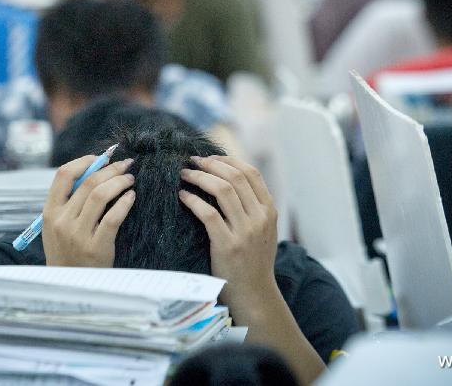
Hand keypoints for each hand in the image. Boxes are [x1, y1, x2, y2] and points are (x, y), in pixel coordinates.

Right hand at [42, 156, 135, 266]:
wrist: (69, 286)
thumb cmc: (67, 252)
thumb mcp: (56, 227)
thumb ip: (69, 203)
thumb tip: (95, 171)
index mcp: (50, 212)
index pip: (63, 175)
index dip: (84, 161)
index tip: (101, 158)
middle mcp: (62, 221)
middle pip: (88, 182)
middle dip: (111, 169)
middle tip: (126, 165)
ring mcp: (78, 234)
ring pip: (101, 195)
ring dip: (119, 182)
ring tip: (130, 180)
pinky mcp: (96, 247)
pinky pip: (113, 217)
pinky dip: (125, 202)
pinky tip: (131, 197)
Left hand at [178, 156, 278, 311]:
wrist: (254, 295)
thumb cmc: (253, 261)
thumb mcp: (263, 231)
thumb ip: (252, 208)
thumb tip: (228, 180)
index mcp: (269, 210)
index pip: (251, 173)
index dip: (228, 160)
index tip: (210, 157)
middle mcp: (260, 218)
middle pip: (235, 177)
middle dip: (210, 164)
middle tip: (192, 161)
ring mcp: (245, 231)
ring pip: (222, 190)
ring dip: (199, 177)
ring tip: (184, 174)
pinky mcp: (228, 245)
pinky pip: (208, 213)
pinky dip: (193, 200)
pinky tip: (182, 196)